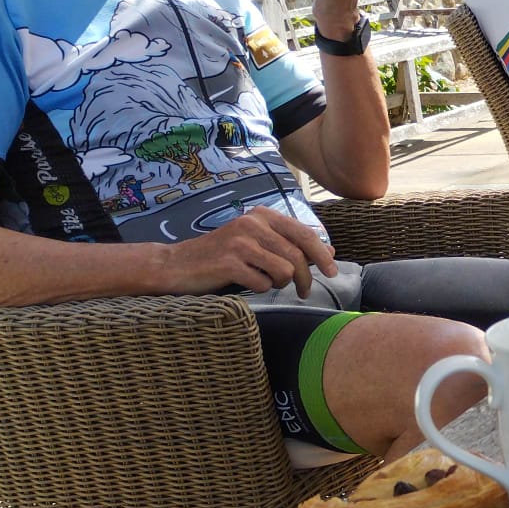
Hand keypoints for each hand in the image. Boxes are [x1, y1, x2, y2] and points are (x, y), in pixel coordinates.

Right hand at [163, 207, 337, 296]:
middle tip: (306, 292)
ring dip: (281, 283)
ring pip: (285, 270)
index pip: (305, 234)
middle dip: (307, 277)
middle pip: (298, 254)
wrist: (176, 265)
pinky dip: (261, 289)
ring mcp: (240, 242)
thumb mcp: (256, 243)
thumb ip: (289, 245)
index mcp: (262, 215)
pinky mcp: (229, 263)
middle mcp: (252, 223)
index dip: (323, 255)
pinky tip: (248, 284)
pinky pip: (263, 283)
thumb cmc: (222, 256)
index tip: (332, 272)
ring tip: (268, 283)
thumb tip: (331, 252)